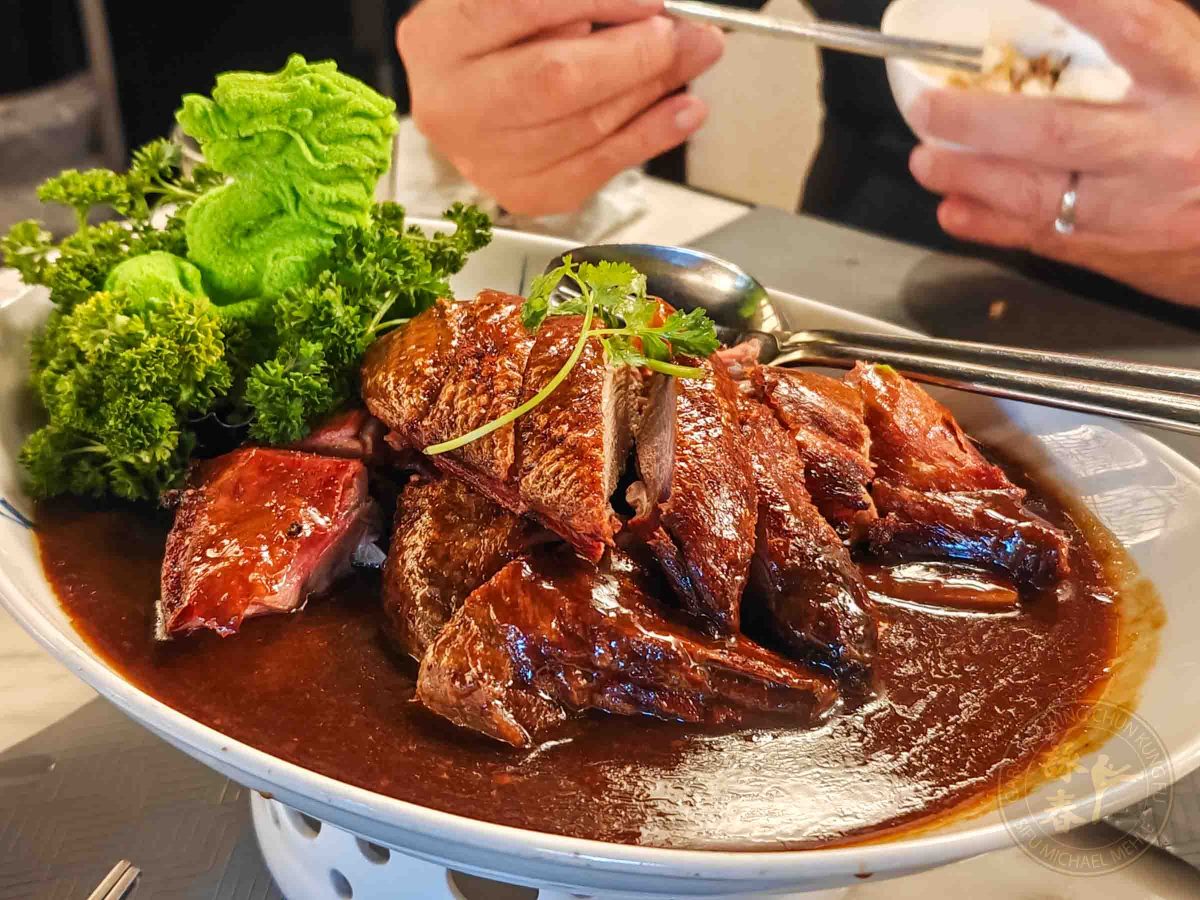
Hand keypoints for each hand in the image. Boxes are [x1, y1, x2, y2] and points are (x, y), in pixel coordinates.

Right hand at [397, 0, 724, 216]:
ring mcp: (485, 159)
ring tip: (693, 57)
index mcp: (437, 39)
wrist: (477, 90)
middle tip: (686, 33)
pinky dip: (650, 137)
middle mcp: (451, 105)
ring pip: (584, 127)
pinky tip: (683, 112)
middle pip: (553, 80)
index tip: (652, 2)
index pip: (520, 10)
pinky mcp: (524, 192)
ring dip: (653, 91)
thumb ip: (578, 3)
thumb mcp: (523, 5)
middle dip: (634, 55)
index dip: (597, 4)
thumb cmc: (502, 36)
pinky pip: (598, 168)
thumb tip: (649, 11)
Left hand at [906, 0, 1199, 307]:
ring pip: (1035, 192)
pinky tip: (954, 209)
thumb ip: (1140, 40)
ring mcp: (1137, 203)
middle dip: (977, 119)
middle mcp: (1163, 144)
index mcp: (1193, 80)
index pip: (1130, 26)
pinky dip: (988, 224)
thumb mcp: (1198, 66)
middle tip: (927, 106)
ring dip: (969, 176)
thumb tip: (1066, 9)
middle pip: (1056, 130)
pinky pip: (1039, 235)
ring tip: (926, 160)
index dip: (1074, 0)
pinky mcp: (1114, 246)